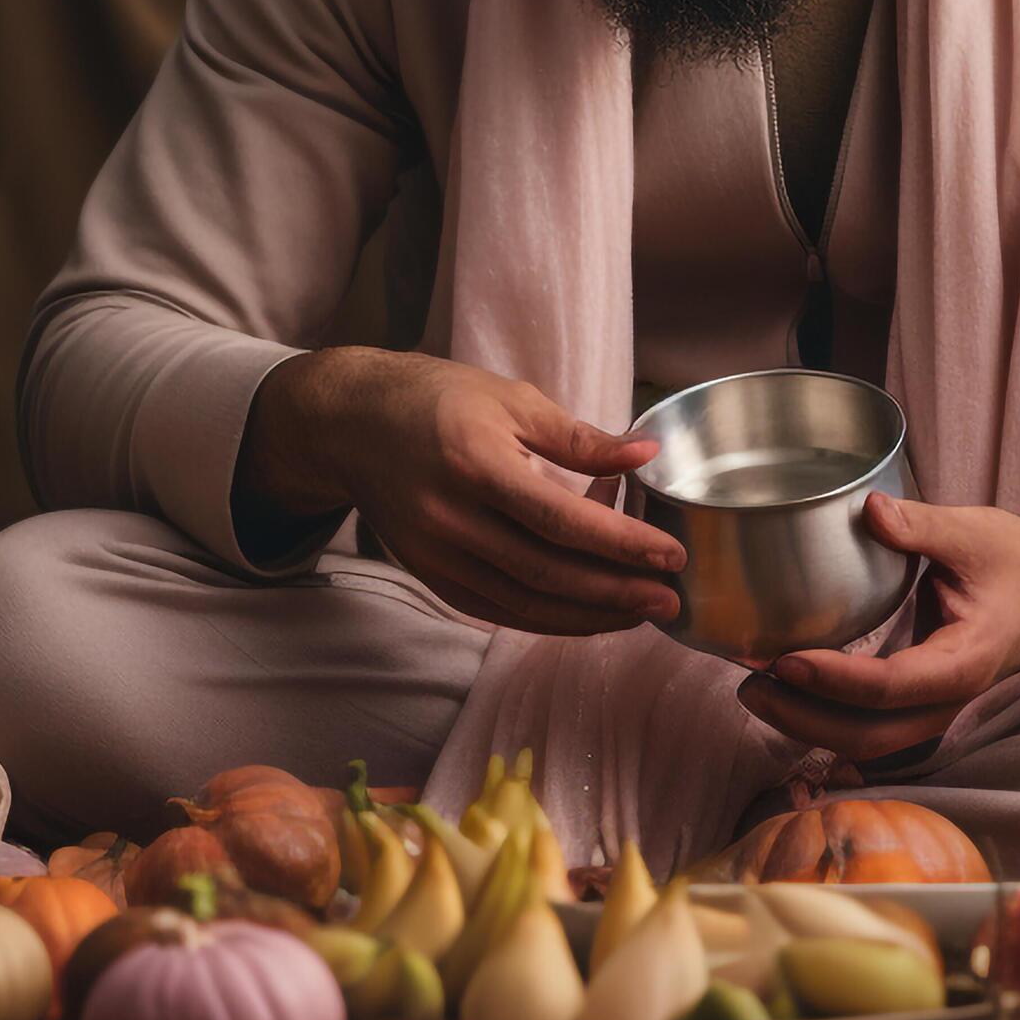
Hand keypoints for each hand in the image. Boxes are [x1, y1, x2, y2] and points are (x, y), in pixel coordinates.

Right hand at [244, 348, 682, 636]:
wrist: (349, 424)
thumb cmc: (436, 400)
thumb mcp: (511, 399)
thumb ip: (580, 438)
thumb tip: (646, 455)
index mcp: (476, 464)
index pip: (560, 520)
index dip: (620, 543)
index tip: (670, 555)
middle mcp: (451, 519)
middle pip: (546, 573)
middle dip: (616, 593)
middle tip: (670, 599)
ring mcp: (436, 554)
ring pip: (524, 604)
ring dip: (589, 616)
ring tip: (641, 614)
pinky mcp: (430, 575)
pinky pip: (497, 611)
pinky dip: (547, 619)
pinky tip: (588, 615)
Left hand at [740, 497, 1019, 762]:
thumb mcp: (974, 533)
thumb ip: (920, 525)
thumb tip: (869, 510)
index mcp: (965, 662)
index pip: (889, 687)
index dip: (833, 680)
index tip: (785, 659)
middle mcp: (949, 698)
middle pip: (868, 735)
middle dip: (803, 716)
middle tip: (750, 682)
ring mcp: (936, 709)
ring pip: (867, 742)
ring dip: (808, 724)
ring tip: (755, 690)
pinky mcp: (923, 704)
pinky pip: (871, 731)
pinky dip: (827, 722)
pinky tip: (788, 701)